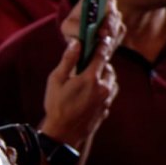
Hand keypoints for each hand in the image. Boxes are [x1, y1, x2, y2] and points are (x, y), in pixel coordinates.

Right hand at [43, 0, 124, 148]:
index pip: (103, 53)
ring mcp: (108, 98)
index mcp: (91, 77)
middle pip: (107, 65)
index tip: (105, 30)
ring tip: (84, 78)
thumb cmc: (56, 105)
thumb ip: (68, 60)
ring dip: (101, 74)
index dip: (104, 40)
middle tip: (88, 60)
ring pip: (110, 78)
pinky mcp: (108, 106)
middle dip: (99, 61)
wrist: (63, 134)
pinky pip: (108, 90)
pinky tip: (87, 91)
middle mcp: (104, 86)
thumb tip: (77, 42)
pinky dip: (101, 86)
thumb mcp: (56, 80)